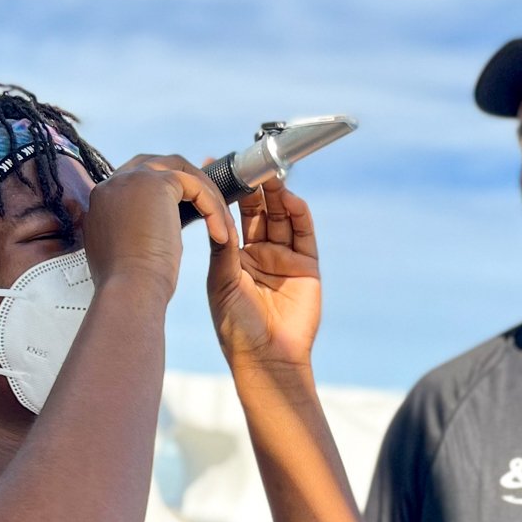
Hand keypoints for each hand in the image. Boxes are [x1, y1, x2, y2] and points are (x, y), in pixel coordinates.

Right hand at [85, 155, 235, 299]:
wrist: (128, 289)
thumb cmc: (129, 283)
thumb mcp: (122, 250)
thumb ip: (130, 229)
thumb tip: (150, 227)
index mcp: (102, 199)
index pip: (137, 181)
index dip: (165, 192)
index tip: (187, 213)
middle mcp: (114, 182)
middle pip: (157, 166)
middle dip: (186, 183)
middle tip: (209, 207)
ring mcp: (132, 179)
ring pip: (180, 171)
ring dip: (205, 195)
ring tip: (221, 224)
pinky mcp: (157, 183)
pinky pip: (195, 185)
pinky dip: (212, 207)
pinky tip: (221, 234)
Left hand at [206, 181, 321, 372]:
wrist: (266, 357)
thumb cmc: (236, 325)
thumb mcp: (222, 281)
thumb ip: (223, 246)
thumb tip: (215, 210)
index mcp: (233, 256)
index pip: (233, 215)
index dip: (228, 192)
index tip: (218, 167)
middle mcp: (259, 253)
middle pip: (259, 210)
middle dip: (256, 187)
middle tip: (251, 164)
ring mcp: (284, 257)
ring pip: (281, 217)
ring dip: (278, 195)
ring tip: (272, 175)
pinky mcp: (306, 265)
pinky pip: (304, 233)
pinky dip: (299, 214)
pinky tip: (291, 199)